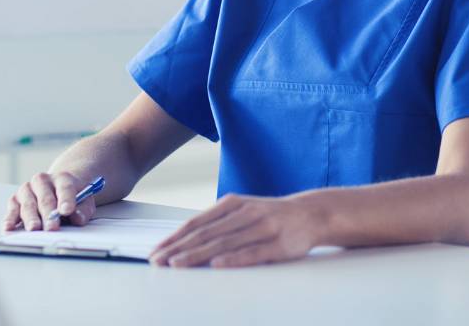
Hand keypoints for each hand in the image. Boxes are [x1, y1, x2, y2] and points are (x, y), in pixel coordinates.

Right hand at [3, 171, 97, 231]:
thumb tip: (78, 218)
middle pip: (46, 199)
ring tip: (34, 228)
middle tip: (52, 227)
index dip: (66, 200)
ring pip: (28, 204)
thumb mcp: (83, 201)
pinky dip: (10, 218)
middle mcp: (42, 180)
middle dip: (49, 214)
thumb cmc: (70, 197)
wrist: (56, 187)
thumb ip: (82, 209)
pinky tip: (9, 227)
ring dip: (31, 218)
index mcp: (62, 178)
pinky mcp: (15, 199)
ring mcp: (27, 189)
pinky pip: (12, 209)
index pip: (65, 188)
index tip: (67, 210)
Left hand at [149, 193, 319, 268]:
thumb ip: (219, 222)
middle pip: (207, 233)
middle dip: (179, 248)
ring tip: (178, 264)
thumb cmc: (270, 216)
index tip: (157, 250)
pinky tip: (217, 264)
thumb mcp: (243, 210)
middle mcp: (246, 212)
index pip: (197, 222)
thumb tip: (185, 239)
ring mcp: (262, 227)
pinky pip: (252, 252)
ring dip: (198, 255)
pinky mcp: (278, 244)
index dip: (175, 237)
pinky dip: (233, 259)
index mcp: (233, 203)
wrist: (311, 213)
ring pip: (225, 243)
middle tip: (159, 261)